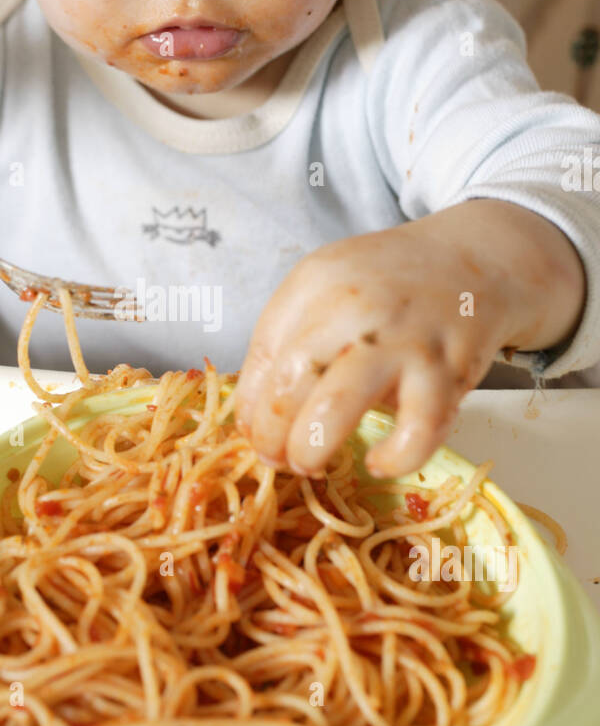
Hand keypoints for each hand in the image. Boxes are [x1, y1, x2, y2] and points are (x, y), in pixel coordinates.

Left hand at [234, 203, 583, 478]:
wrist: (474, 261)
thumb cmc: (387, 286)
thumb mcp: (325, 287)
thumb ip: (286, 338)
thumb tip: (252, 418)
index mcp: (315, 284)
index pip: (263, 355)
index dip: (251, 408)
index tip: (255, 433)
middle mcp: (354, 309)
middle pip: (289, 385)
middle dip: (271, 437)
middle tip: (278, 458)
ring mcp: (402, 340)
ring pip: (336, 410)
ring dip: (311, 450)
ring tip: (310, 464)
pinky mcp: (448, 371)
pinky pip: (417, 431)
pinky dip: (394, 458)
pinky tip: (380, 461)